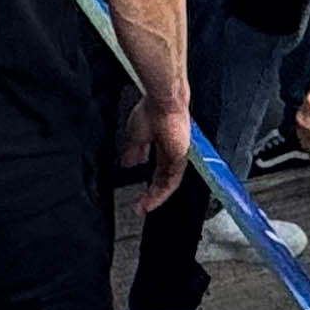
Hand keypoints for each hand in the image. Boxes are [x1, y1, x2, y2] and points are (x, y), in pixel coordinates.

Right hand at [119, 83, 193, 211]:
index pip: (159, 171)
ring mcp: (178, 156)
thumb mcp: (136, 135)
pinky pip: (172, 181)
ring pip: (168, 183)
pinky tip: (151, 200)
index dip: (151, 184)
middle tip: (142, 207)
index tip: (141, 195)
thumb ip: (135, 151)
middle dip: (153, 195)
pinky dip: (161, 193)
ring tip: (144, 208)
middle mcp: (173, 153)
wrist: (163, 101)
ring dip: (156, 197)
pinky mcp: (180, 158)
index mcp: (164, 146)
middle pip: (164, 180)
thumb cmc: (152, 110)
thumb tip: (129, 163)